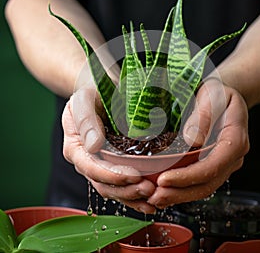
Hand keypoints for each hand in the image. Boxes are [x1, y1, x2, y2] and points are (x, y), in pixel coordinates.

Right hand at [62, 86, 155, 213]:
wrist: (100, 90)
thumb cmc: (91, 92)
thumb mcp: (84, 99)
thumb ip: (85, 119)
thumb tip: (93, 146)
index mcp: (76, 147)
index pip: (91, 167)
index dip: (111, 175)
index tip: (133, 176)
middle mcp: (87, 160)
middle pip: (104, 184)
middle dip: (126, 190)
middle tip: (149, 190)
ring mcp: (101, 164)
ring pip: (115, 189)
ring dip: (133, 196)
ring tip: (154, 197)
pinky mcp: (114, 164)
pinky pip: (123, 184)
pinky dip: (136, 193)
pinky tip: (152, 198)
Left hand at [147, 78, 249, 208]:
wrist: (226, 96)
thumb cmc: (219, 93)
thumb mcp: (213, 95)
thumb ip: (204, 116)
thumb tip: (192, 140)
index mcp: (235, 140)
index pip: (212, 166)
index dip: (188, 177)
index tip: (164, 180)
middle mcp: (232, 156)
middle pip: (208, 183)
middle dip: (180, 193)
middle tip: (155, 197)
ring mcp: (224, 162)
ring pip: (204, 187)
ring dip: (179, 195)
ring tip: (155, 198)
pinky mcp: (214, 163)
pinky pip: (200, 181)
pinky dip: (182, 188)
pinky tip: (165, 190)